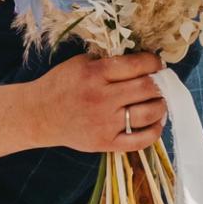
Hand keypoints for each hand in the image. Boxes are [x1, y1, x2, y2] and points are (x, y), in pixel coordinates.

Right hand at [30, 50, 168, 153]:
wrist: (39, 115)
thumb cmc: (61, 84)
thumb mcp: (80, 63)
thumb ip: (108, 61)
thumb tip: (141, 60)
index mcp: (96, 74)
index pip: (138, 65)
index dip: (155, 62)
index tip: (158, 63)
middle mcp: (102, 98)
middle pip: (147, 88)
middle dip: (161, 83)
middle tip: (163, 82)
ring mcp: (105, 123)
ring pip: (149, 113)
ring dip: (161, 105)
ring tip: (160, 100)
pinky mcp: (105, 143)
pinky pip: (140, 140)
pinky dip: (155, 130)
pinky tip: (156, 121)